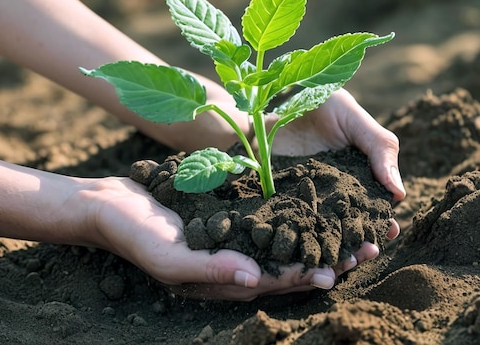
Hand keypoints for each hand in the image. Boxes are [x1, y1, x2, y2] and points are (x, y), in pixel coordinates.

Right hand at [80, 177, 356, 300]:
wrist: (113, 206)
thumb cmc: (136, 235)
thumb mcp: (170, 255)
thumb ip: (211, 269)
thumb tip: (254, 279)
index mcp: (224, 279)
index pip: (274, 281)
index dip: (306, 276)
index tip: (339, 268)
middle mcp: (235, 262)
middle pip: (289, 264)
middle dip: (326, 258)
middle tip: (366, 245)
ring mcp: (234, 239)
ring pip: (285, 240)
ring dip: (319, 235)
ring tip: (354, 224)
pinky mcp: (232, 216)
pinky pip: (269, 217)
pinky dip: (294, 212)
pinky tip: (315, 199)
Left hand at [269, 88, 405, 255]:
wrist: (269, 99)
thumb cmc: (319, 102)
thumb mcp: (352, 117)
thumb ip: (378, 148)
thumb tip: (399, 192)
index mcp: (356, 177)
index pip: (373, 204)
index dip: (382, 219)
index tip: (388, 232)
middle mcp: (332, 193)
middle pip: (348, 223)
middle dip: (358, 240)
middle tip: (363, 252)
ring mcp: (305, 198)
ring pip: (321, 229)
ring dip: (331, 246)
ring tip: (338, 259)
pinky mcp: (278, 200)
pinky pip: (289, 222)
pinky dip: (296, 237)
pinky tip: (301, 249)